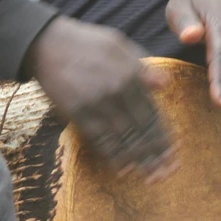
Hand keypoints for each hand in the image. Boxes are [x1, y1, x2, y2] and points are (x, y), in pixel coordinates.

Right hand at [26, 16, 177, 181]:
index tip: (174, 152)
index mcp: (130, 74)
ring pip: (124, 138)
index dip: (164, 136)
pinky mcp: (77, 113)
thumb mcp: (119, 45)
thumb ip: (143, 67)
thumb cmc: (86, 42)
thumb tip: (166, 84)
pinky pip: (100, 140)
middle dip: (157, 154)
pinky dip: (115, 156)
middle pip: (142, 129)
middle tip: (168, 171)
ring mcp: (97, 104)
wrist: (46, 43)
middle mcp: (117, 91)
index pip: (153, 112)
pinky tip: (125, 169)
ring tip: (152, 177)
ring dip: (140, 161)